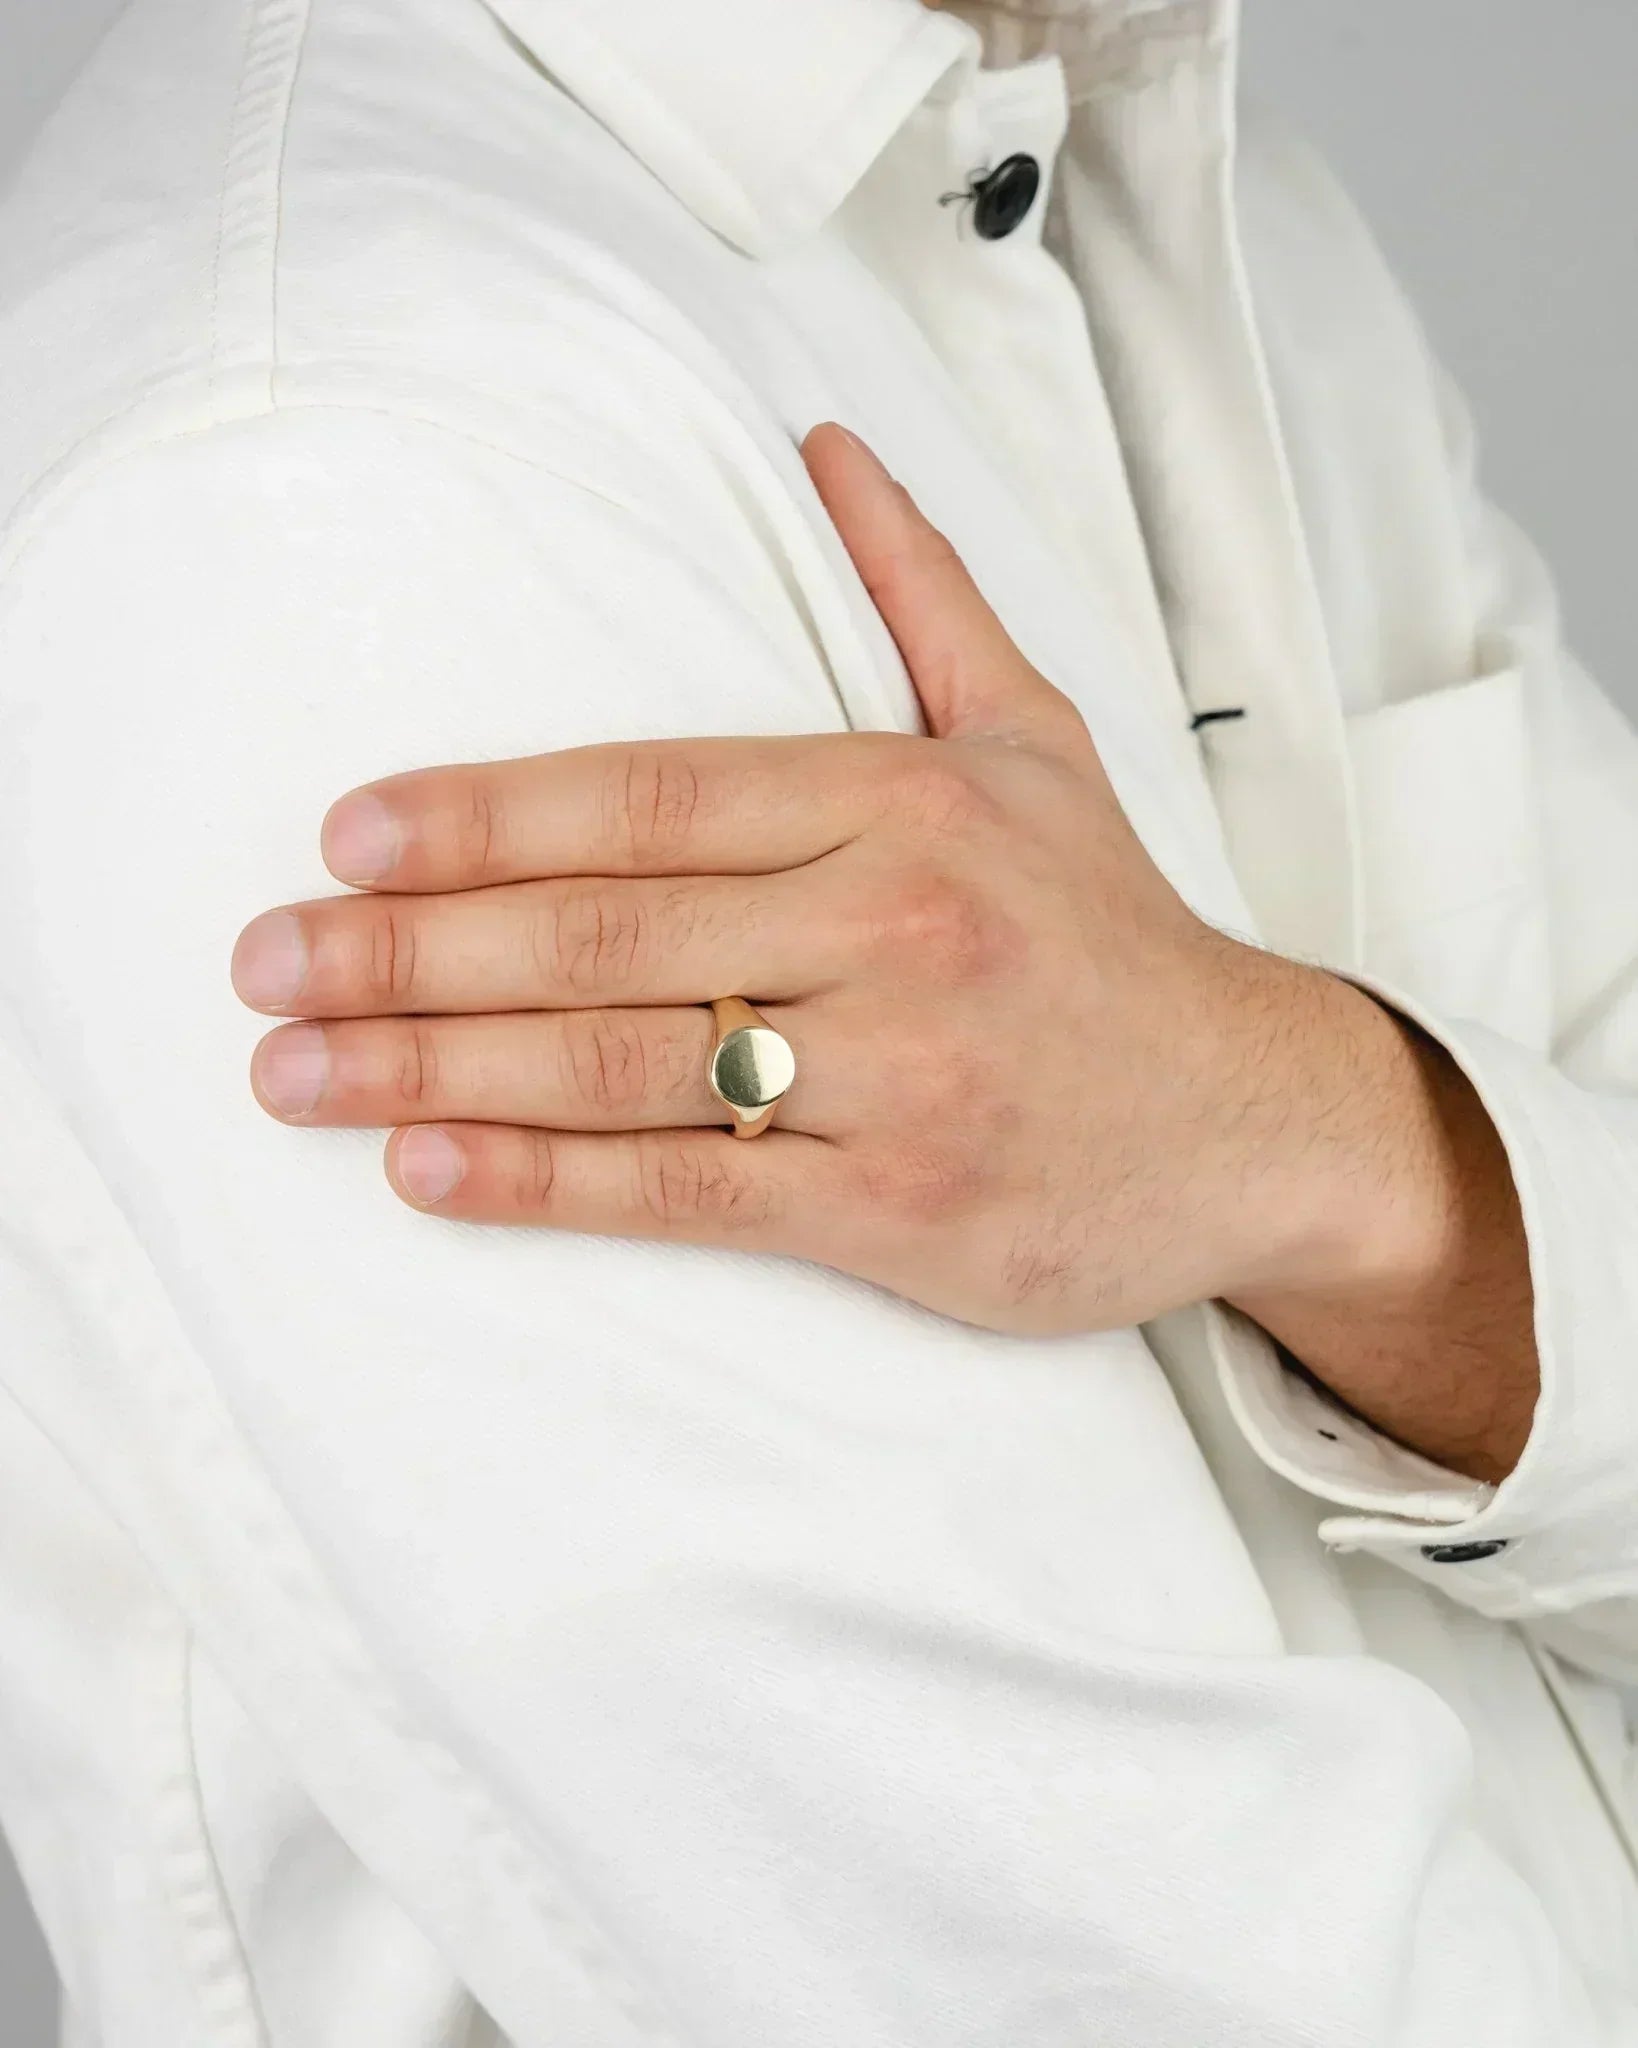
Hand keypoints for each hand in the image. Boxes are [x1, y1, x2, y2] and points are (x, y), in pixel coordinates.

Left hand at [233, 426, 1534, 1471]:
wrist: (1256, 1117)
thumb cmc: (1112, 934)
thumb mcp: (1037, 740)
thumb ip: (921, 595)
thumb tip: (830, 443)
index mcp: (907, 800)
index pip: (650, 794)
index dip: (485, 816)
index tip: (348, 841)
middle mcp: (896, 925)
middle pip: (605, 930)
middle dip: (412, 951)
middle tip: (266, 967)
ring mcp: (897, 1075)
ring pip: (626, 1063)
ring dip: (439, 1071)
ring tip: (301, 1075)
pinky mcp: (898, 1210)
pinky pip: (688, 1195)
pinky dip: (547, 1184)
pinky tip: (430, 1172)